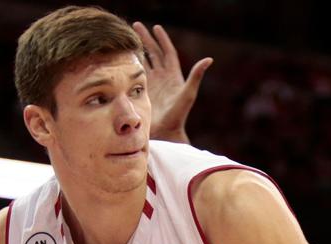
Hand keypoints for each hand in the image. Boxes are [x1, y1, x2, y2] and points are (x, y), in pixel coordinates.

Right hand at [133, 21, 211, 142]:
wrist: (166, 132)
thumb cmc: (178, 115)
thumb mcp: (188, 94)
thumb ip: (196, 76)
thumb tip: (209, 59)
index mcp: (173, 76)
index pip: (167, 52)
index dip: (162, 39)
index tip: (155, 27)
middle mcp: (162, 78)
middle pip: (153, 53)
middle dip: (145, 39)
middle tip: (135, 25)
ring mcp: (152, 85)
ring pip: (143, 63)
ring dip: (136, 50)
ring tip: (127, 39)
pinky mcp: (143, 92)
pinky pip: (135, 76)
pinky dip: (129, 66)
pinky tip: (121, 59)